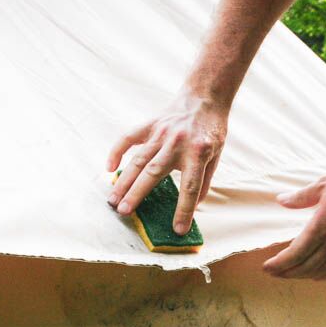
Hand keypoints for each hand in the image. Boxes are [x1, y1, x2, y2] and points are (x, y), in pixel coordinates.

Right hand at [107, 92, 227, 234]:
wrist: (205, 97)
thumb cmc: (212, 130)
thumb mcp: (216, 157)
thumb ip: (204, 182)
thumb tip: (192, 207)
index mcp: (198, 153)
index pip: (190, 188)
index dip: (184, 210)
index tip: (178, 230)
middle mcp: (177, 144)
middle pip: (154, 173)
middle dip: (137, 195)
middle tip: (124, 212)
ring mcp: (161, 133)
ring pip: (138, 160)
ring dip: (124, 181)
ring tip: (113, 199)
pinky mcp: (150, 124)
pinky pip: (129, 137)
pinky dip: (117, 151)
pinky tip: (109, 168)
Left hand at [263, 164, 325, 279]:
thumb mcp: (325, 184)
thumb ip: (302, 196)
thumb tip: (282, 200)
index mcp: (321, 227)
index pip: (295, 254)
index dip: (279, 264)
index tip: (266, 267)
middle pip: (306, 266)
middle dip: (287, 273)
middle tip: (273, 274)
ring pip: (322, 270)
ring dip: (304, 276)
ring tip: (291, 275)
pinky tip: (319, 276)